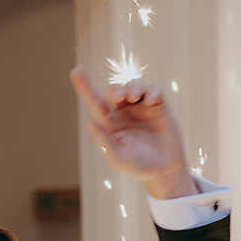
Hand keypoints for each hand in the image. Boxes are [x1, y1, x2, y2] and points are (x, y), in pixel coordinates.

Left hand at [69, 67, 195, 200]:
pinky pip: (153, 90)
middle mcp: (124, 113)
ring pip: (133, 86)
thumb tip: (88, 123)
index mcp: (111, 124)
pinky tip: (152, 100)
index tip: (76, 71)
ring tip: (135, 97)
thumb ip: (103, 141)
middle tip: (119, 97)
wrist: (165, 170)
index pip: (95, 102)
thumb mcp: (118, 158)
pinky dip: (152, 91)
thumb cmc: (138, 167)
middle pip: (114, 90)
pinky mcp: (158, 106)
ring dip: (132, 87)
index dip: (85, 86)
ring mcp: (141, 108)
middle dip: (116, 89)